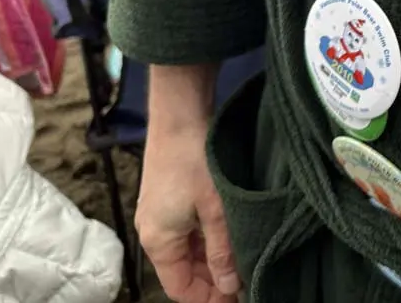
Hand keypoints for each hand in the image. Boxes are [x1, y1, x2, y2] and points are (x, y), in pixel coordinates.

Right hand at [137, 119, 241, 302]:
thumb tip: (230, 286)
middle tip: (247, 278)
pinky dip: (206, 239)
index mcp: (158, 241)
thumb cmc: (196, 161)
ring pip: (186, 250)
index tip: (238, 297)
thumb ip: (222, 250)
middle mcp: (152, 231)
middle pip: (182, 270)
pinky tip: (229, 234)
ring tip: (243, 258)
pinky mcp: (166, 197)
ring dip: (211, 258)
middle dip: (212, 279)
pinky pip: (185, 231)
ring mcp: (158, 213)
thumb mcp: (216, 209)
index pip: (178, 288)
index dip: (207, 298)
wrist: (179, 116)